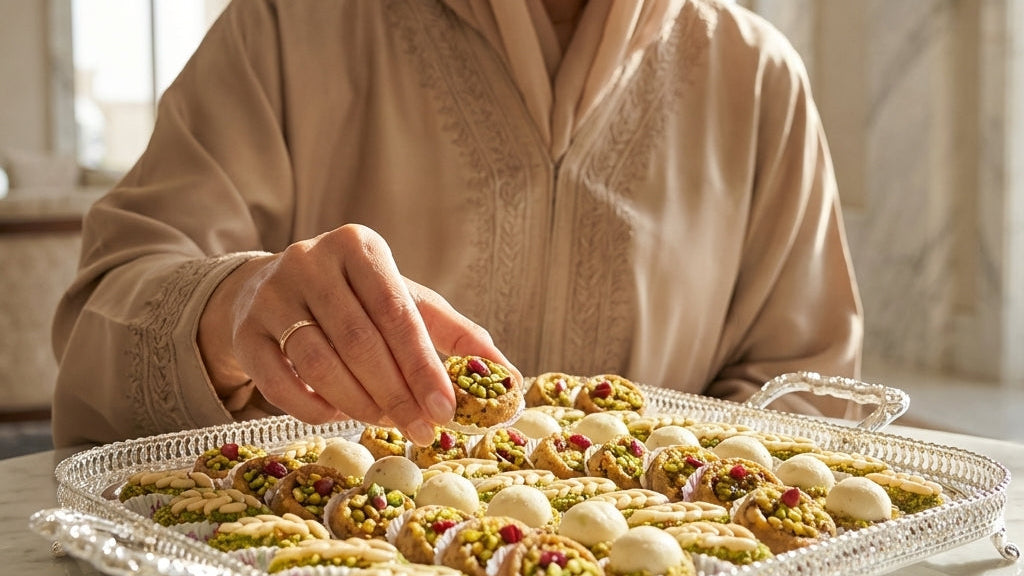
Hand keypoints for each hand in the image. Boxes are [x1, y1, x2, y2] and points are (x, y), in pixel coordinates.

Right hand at [198, 224, 516, 445]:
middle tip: (422, 430)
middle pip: (359, 341)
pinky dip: (314, 409)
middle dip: (396, 394)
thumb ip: (454, 333)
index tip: (446, 408)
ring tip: (386, 422)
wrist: (270, 290)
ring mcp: (271, 295)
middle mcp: (309, 261)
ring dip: (359, 403)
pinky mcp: (245, 332)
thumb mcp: (404, 300)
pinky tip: (339, 415)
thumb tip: (509, 376)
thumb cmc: (354, 299)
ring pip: (319, 363)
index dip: (423, 365)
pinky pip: (279, 383)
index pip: (397, 313)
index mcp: (359, 246)